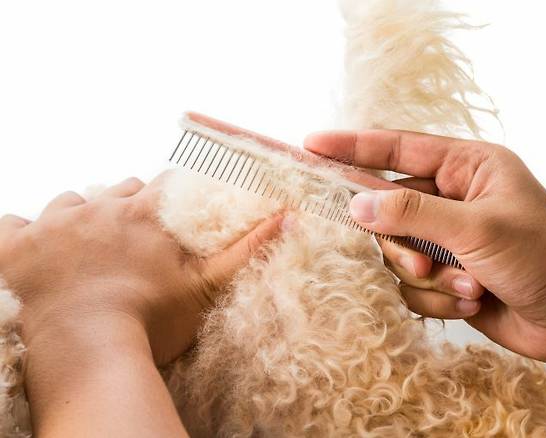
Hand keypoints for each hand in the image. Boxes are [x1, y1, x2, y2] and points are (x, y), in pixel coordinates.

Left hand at [0, 173, 281, 364]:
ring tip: (80, 249)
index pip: (160, 185)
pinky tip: (34, 255)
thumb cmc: (151, 323)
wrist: (89, 355)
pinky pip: (13, 225)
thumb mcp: (207, 286)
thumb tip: (288, 217)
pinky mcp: (13, 246)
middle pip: (113, 191)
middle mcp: (96, 209)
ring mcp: (51, 225)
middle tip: (125, 239)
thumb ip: (247, 248)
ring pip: (65, 203)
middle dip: (122, 207)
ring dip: (75, 219)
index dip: (165, 195)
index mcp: (143, 214)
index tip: (164, 211)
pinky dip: (23, 236)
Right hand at [304, 130, 545, 366]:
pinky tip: (472, 301)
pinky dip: (437, 298)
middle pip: (388, 209)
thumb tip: (357, 205)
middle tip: (422, 262)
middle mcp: (452, 199)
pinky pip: (411, 284)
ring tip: (467, 286)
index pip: (398, 149)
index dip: (353, 147)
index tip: (312, 145)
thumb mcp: (477, 228)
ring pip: (396, 252)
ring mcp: (446, 239)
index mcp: (467, 167)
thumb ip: (412, 214)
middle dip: (402, 243)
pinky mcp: (443, 275)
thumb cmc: (545, 256)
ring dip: (428, 276)